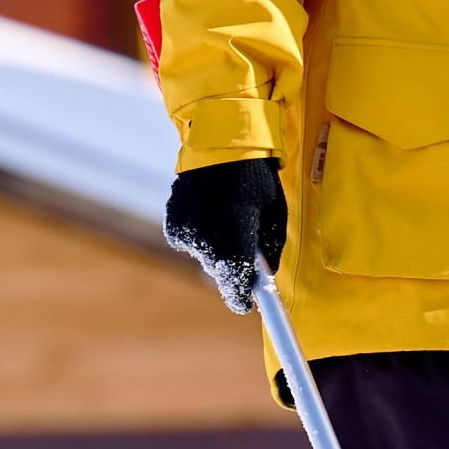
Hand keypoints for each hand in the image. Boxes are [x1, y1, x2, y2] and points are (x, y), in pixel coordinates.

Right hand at [165, 158, 285, 313]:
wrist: (221, 145)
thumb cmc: (256, 178)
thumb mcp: (275, 212)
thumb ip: (271, 246)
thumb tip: (267, 274)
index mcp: (236, 238)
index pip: (236, 285)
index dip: (241, 298)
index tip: (246, 303)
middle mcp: (207, 240)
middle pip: (220, 273)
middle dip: (233, 270)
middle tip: (244, 256)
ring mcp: (187, 234)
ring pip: (205, 257)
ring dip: (217, 250)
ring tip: (227, 222)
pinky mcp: (173, 225)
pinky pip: (190, 242)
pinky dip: (201, 236)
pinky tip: (211, 214)